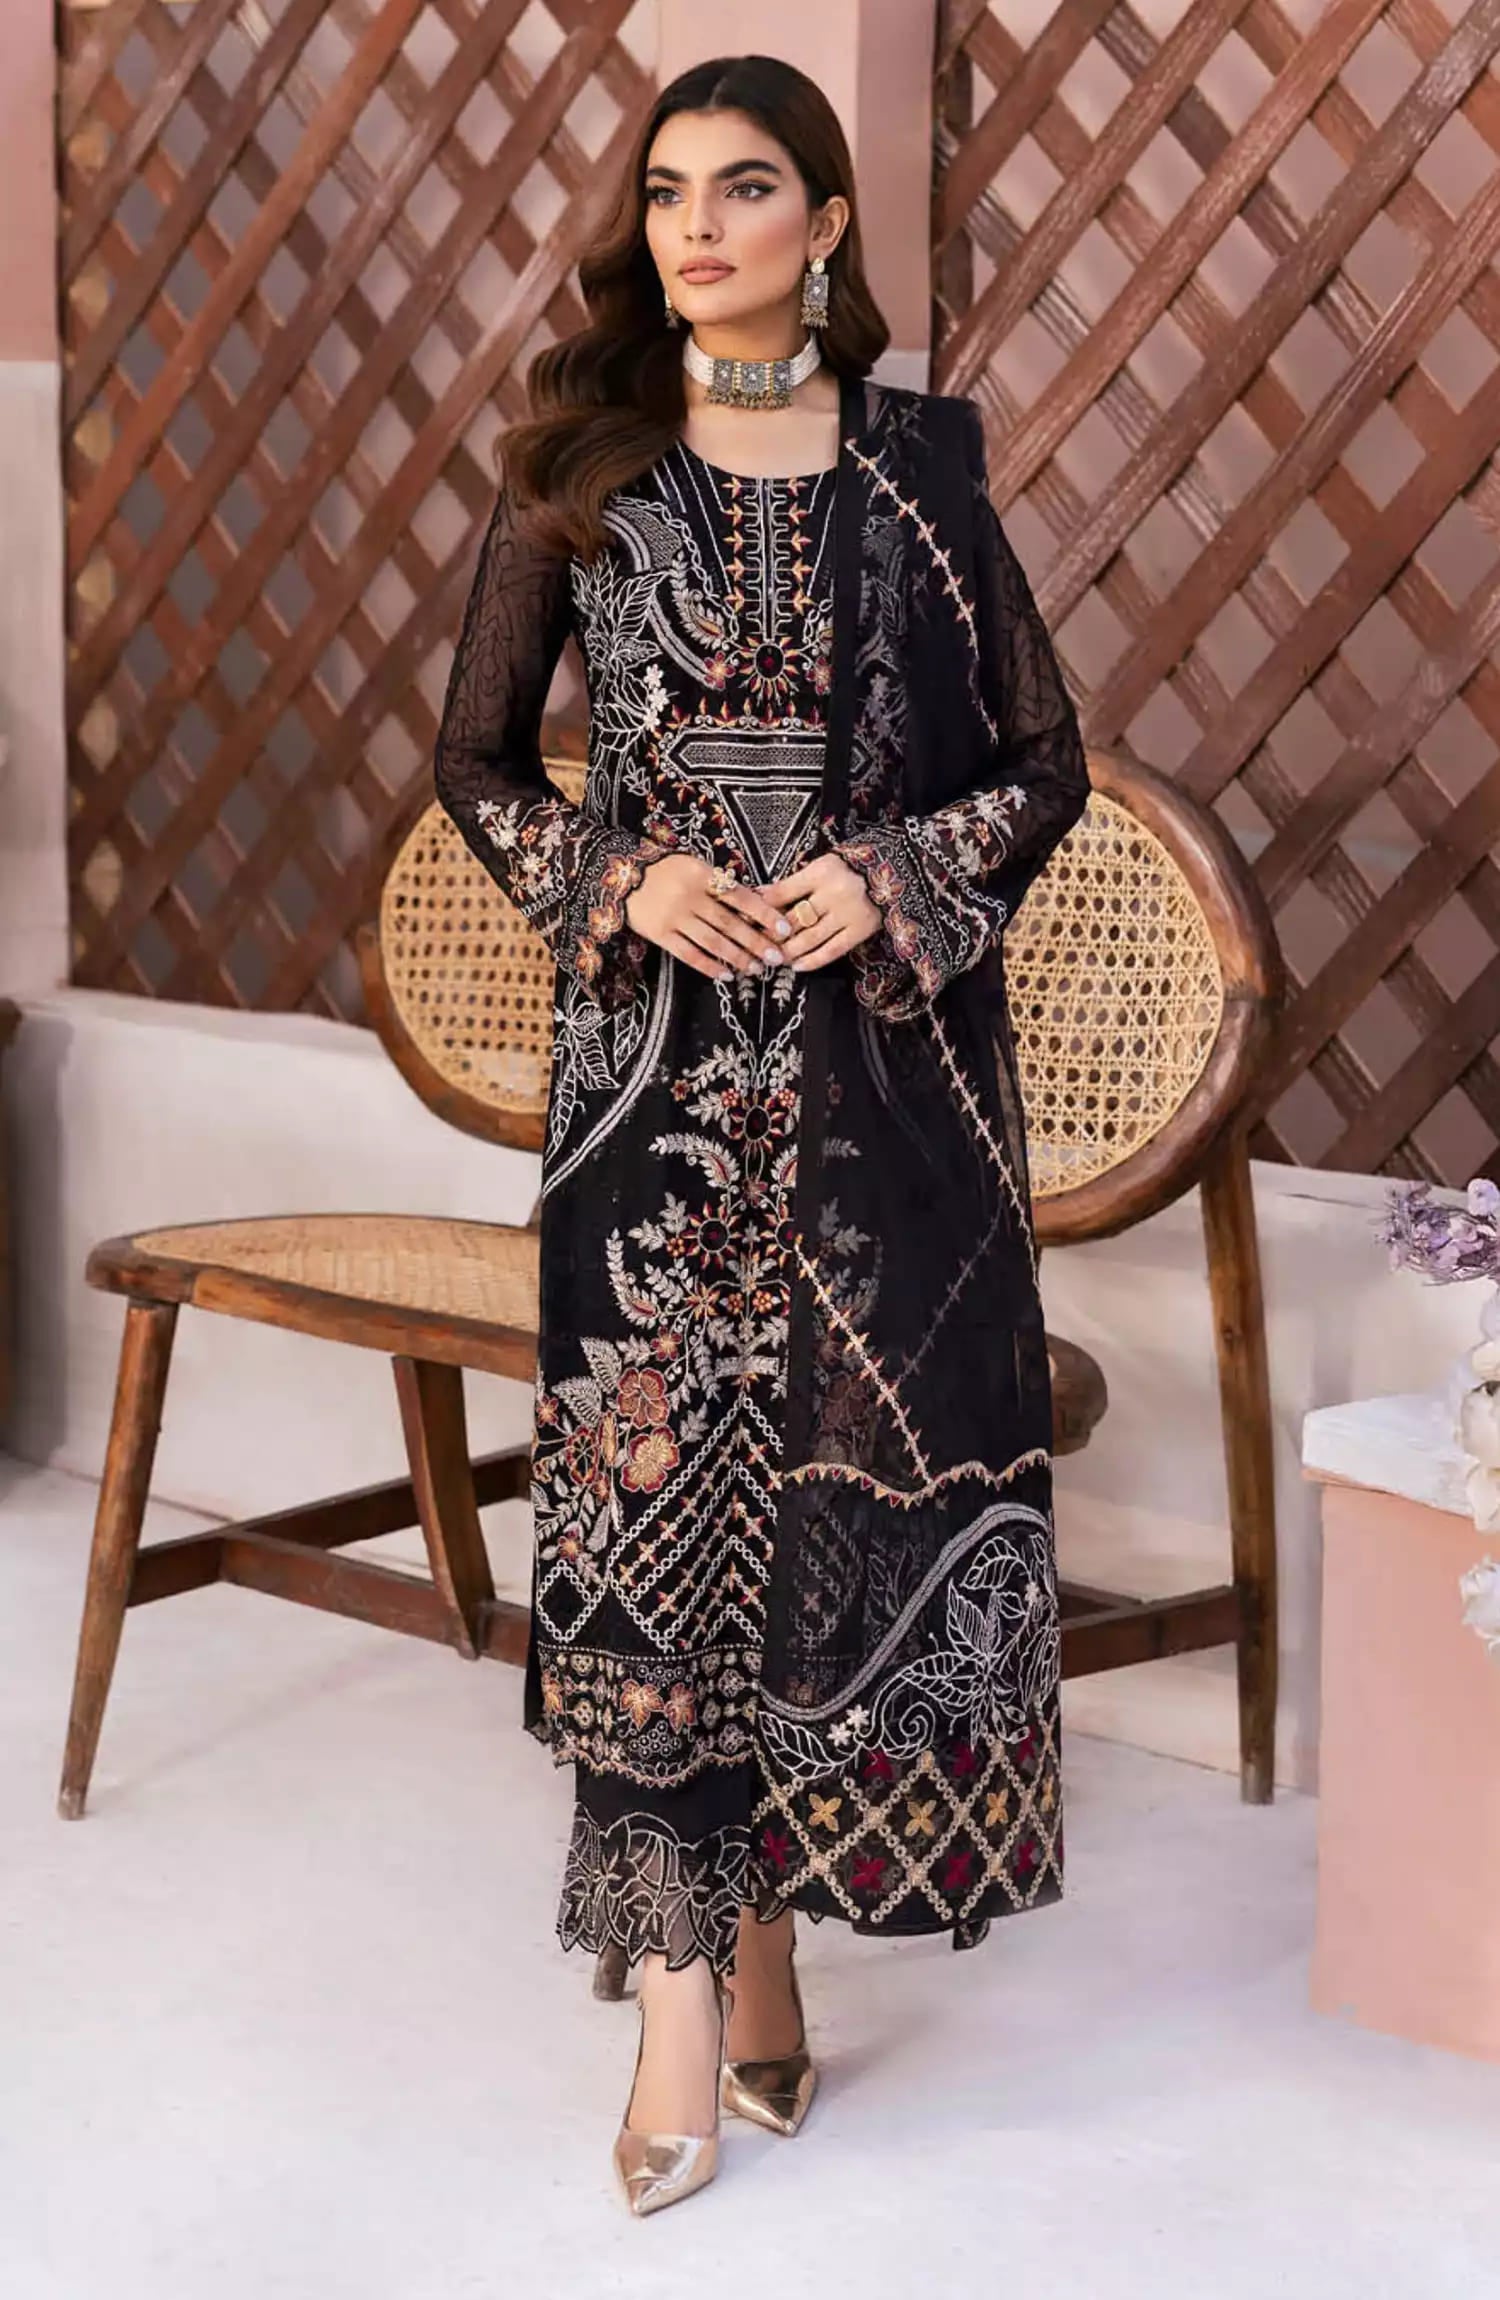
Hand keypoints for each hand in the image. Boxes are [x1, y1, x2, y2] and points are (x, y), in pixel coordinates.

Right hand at [626, 854, 792, 980]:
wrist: (620, 874)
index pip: (741, 897)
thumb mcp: (693, 865)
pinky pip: (689, 954)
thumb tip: (751, 905)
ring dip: (737, 957)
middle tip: (776, 957)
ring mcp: (674, 918)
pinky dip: (709, 966)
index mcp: (703, 875)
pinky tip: (726, 974)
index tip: (784, 928)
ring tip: (756, 969)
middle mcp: (691, 897)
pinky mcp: (660, 935)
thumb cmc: (664, 868)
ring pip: (713, 942)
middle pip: (730, 924)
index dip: (764, 914)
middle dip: (756, 942)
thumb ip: (718, 883)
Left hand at [763, 853, 881, 969]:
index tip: (746, 918)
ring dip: (788, 951)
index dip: (762, 908)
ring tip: (774, 957)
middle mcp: (833, 893)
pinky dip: (812, 961)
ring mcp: (847, 914)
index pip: (783, 892)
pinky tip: (797, 966)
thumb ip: (793, 883)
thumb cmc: (848, 870)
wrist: (892, 873)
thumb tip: (760, 895)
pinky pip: (832, 950)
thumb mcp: (819, 867)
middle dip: (771, 934)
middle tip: (755, 945)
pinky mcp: (859, 931)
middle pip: (794, 919)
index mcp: (820, 872)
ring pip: (810, 938)